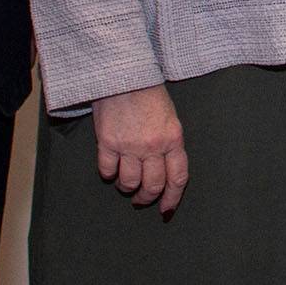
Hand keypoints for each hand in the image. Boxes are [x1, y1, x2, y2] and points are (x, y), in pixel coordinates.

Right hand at [91, 83, 188, 214]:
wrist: (125, 75)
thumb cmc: (149, 94)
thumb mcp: (170, 118)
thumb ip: (169, 143)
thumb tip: (165, 169)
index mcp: (173, 139)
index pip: (177, 178)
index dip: (172, 198)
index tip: (166, 209)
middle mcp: (153, 146)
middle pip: (152, 185)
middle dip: (147, 198)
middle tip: (141, 200)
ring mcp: (129, 145)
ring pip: (129, 182)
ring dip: (127, 188)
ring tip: (125, 184)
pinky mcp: (107, 142)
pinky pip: (108, 170)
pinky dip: (109, 174)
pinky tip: (110, 169)